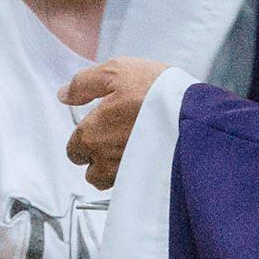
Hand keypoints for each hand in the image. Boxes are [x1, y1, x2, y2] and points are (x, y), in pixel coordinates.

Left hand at [64, 58, 167, 189]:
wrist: (195, 112)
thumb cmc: (156, 91)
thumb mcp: (115, 72)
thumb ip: (83, 84)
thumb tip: (63, 94)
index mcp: (91, 134)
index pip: (74, 149)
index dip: (83, 139)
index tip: (97, 128)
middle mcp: (104, 160)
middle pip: (90, 171)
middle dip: (97, 159)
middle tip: (114, 140)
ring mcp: (126, 175)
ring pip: (110, 182)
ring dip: (114, 171)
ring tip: (130, 152)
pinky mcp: (146, 183)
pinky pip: (131, 186)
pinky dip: (134, 177)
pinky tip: (147, 159)